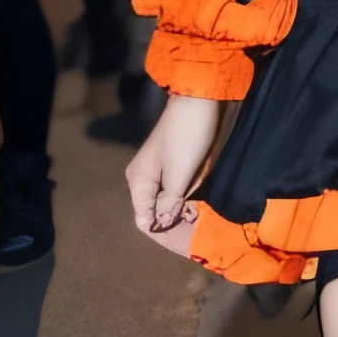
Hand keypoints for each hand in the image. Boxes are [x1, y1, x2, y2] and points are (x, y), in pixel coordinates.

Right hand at [126, 94, 220, 252]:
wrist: (199, 103)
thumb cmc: (187, 139)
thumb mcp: (179, 175)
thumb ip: (169, 202)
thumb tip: (159, 224)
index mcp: (138, 181)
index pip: (143, 219)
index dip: (161, 229)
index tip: (182, 232)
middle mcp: (143, 180)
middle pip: (154, 212)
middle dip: (172, 220)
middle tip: (194, 223)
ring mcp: (158, 173)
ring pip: (166, 203)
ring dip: (180, 210)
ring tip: (197, 216)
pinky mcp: (173, 167)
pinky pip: (175, 192)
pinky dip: (185, 198)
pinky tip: (197, 202)